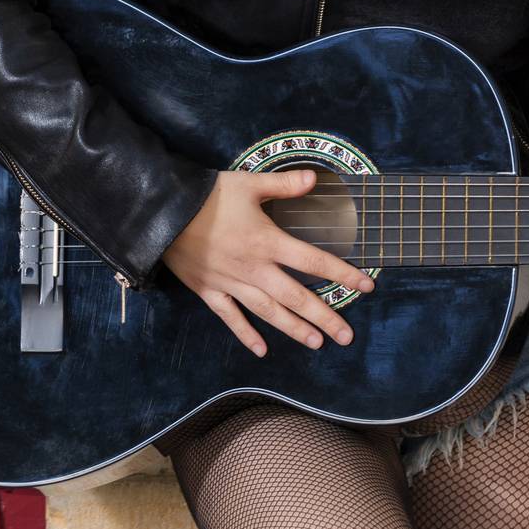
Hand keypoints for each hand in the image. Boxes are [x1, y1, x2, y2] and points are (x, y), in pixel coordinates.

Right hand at [160, 167, 374, 357]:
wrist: (162, 213)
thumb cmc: (209, 195)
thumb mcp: (249, 183)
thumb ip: (285, 184)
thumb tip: (315, 178)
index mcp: (267, 241)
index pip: (313, 261)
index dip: (342, 274)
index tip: (366, 286)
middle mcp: (254, 268)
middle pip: (296, 297)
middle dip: (324, 317)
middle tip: (347, 336)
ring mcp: (231, 284)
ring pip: (269, 312)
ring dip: (294, 329)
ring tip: (317, 344)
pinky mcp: (209, 291)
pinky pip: (231, 318)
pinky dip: (246, 334)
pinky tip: (262, 350)